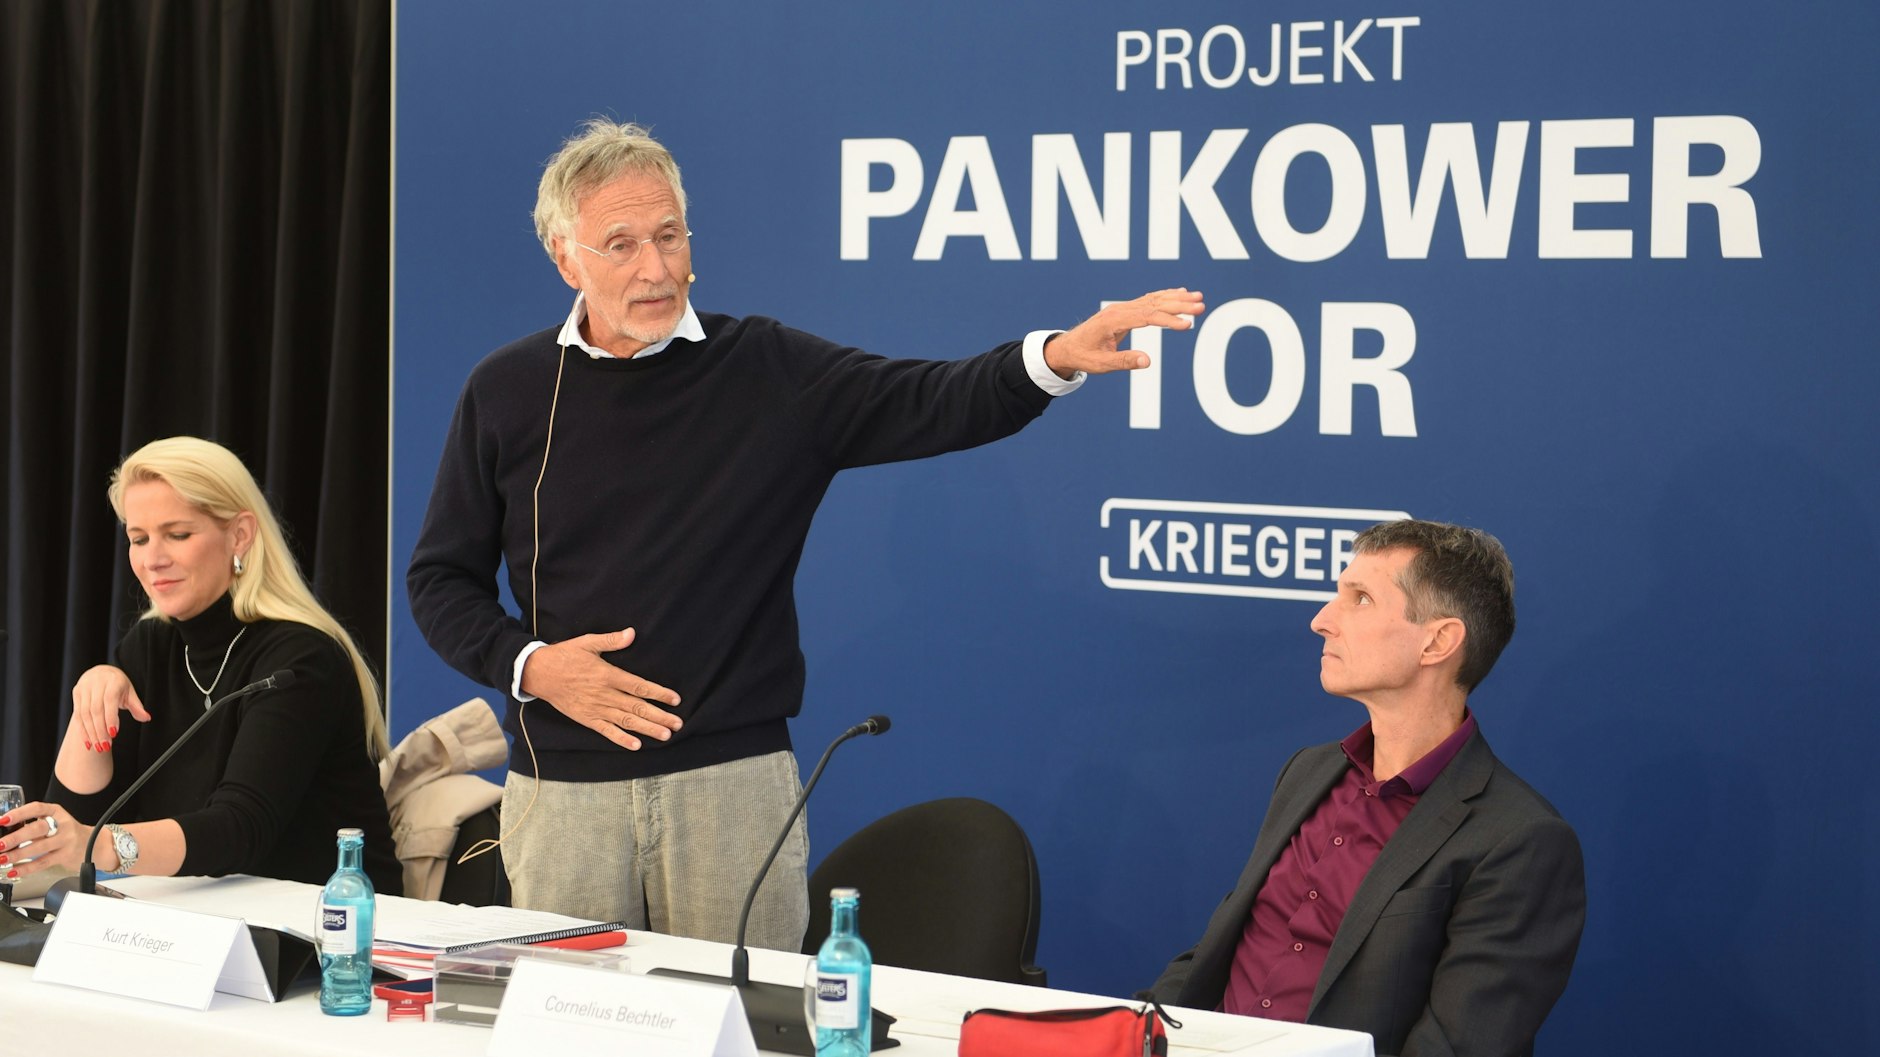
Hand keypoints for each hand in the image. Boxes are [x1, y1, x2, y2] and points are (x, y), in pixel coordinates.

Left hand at [0, 801, 90, 879]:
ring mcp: (66, 840)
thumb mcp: (55, 822)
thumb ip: (34, 825)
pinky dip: (26, 868)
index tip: (3, 820)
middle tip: (0, 844)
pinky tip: (14, 871)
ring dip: (18, 855)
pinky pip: (43, 862)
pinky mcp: (66, 855)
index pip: (36, 808)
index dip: (19, 813)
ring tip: (2, 859)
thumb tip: (6, 834)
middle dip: (16, 837)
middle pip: (37, 829)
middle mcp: (63, 824)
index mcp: (56, 812)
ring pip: (39, 848)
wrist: (95, 845)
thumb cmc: (67, 833)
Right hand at [70, 664, 149, 752]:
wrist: (100, 672)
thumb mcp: (130, 692)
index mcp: (113, 681)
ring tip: (98, 747)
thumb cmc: (118, 685)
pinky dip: (83, 731)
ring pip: (85, 714)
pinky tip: (88, 742)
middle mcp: (96, 683)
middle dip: (100, 730)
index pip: (109, 701)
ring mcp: (84, 688)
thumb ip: (137, 706)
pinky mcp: (77, 693)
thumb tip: (147, 718)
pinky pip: (77, 715)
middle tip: (106, 746)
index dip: (110, 717)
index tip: (114, 733)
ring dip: (91, 733)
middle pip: (95, 710)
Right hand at [519, 628, 681, 749]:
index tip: (676, 699)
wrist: (537, 673)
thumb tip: (631, 633)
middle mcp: (604, 694)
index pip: (639, 686)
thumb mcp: (587, 642)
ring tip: (666, 735)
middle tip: (678, 724)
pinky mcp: (586, 718)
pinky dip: (621, 739)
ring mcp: (595, 709)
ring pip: (626, 721)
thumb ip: (611, 641)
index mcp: (607, 675)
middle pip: (637, 707)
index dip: (659, 693)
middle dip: (660, 716)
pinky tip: (636, 746)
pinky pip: (606, 731)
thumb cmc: (564, 655)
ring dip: (647, 729)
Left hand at [1044, 287, 1206, 379]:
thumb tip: (1148, 361)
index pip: (1147, 317)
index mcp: (1113, 320)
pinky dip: (1166, 296)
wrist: (1067, 347)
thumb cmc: (1083, 356)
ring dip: (1176, 297)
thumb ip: (1124, 361)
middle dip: (1179, 304)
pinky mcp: (1125, 310)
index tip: (1187, 325)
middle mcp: (1119, 309)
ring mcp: (1122, 307)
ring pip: (1153, 299)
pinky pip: (1149, 300)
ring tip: (1198, 297)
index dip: (1168, 320)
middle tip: (1201, 305)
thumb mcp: (1101, 364)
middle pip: (1154, 303)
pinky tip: (1180, 292)